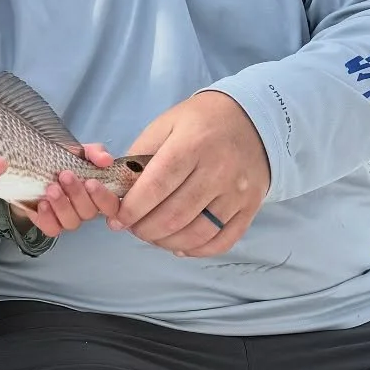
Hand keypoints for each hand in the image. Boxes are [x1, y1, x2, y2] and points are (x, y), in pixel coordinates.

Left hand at [17, 144, 116, 236]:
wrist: (35, 166)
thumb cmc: (62, 160)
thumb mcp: (80, 152)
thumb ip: (95, 153)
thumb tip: (106, 160)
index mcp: (99, 194)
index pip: (112, 205)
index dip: (103, 197)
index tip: (91, 182)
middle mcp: (86, 209)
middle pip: (90, 213)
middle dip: (77, 195)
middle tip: (65, 176)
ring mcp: (69, 218)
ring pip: (72, 222)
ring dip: (62, 205)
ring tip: (52, 188)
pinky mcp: (50, 223)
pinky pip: (53, 229)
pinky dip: (48, 217)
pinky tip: (43, 203)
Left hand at [80, 91, 269, 256]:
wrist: (253, 119)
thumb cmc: (200, 122)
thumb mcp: (165, 125)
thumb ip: (139, 157)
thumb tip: (117, 194)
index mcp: (193, 144)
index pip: (157, 186)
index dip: (133, 209)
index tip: (118, 219)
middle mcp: (219, 169)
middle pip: (175, 215)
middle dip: (145, 229)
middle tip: (133, 228)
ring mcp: (237, 191)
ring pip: (197, 233)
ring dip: (167, 242)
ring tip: (153, 236)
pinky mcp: (250, 207)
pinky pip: (222, 241)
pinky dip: (196, 250)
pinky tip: (181, 245)